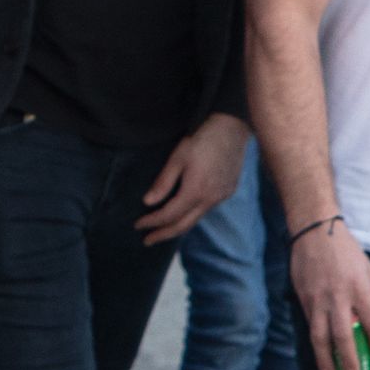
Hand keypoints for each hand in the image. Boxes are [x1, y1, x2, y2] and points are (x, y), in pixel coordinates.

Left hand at [136, 116, 247, 241]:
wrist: (232, 128)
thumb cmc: (202, 139)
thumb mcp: (177, 158)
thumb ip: (163, 182)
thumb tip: (148, 202)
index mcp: (195, 191)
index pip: (168, 215)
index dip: (151, 222)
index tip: (138, 225)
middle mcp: (210, 199)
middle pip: (183, 226)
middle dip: (163, 235)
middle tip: (147, 241)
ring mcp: (221, 197)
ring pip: (196, 219)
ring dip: (178, 226)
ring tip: (162, 230)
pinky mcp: (228, 192)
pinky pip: (206, 210)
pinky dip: (191, 216)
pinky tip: (183, 214)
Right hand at [289, 216, 369, 369]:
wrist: (315, 233)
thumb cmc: (346, 251)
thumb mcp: (367, 271)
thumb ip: (369, 297)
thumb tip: (369, 324)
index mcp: (361, 289)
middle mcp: (339, 297)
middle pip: (344, 337)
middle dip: (349, 360)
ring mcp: (318, 300)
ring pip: (320, 336)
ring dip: (325, 358)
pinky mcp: (304, 299)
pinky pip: (312, 325)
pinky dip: (317, 341)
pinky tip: (321, 351)